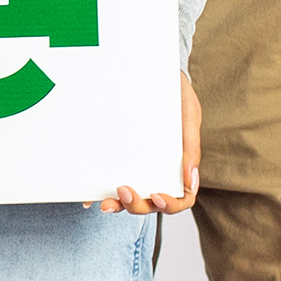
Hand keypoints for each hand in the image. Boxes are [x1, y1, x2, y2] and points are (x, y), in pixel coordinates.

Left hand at [94, 73, 202, 213]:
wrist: (154, 74)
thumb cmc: (177, 97)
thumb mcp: (188, 117)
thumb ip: (191, 147)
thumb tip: (191, 182)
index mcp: (179, 168)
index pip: (180, 199)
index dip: (169, 204)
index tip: (156, 195)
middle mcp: (158, 173)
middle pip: (150, 204)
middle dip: (137, 205)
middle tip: (123, 190)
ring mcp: (137, 167)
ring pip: (130, 198)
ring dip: (119, 204)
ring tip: (106, 202)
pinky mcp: (119, 157)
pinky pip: (109, 179)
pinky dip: (99, 192)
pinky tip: (89, 196)